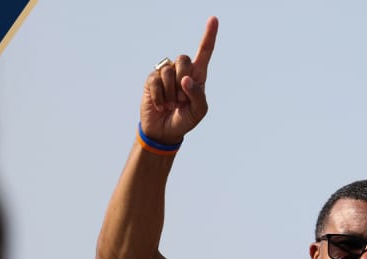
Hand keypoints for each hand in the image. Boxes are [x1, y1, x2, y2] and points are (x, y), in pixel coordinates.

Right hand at [140, 16, 217, 145]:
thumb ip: (197, 95)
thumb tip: (185, 79)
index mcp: (198, 75)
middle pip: (184, 59)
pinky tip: (161, 105)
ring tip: (171, 104)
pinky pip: (156, 81)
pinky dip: (160, 97)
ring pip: (169, 71)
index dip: (209, 35)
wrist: (165, 131)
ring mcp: (165, 73)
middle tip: (181, 99)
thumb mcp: (199, 111)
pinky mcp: (152, 80)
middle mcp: (181, 70)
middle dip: (183, 80)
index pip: (205, 52)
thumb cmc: (185, 119)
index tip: (214, 19)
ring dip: (171, 93)